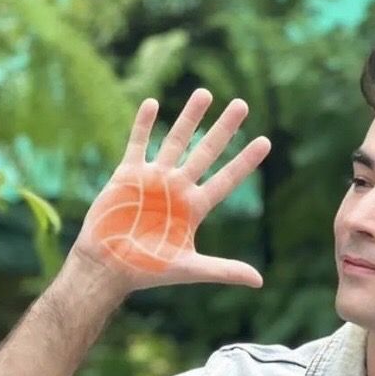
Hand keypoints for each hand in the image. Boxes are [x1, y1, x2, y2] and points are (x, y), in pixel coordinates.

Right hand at [69, 90, 270, 291]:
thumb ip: (224, 269)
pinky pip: (138, 143)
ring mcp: (154, 179)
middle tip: (242, 105)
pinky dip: (143, 124)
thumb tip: (259, 282)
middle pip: (207, 151)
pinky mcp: (127, 175)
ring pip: (176, 140)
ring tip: (206, 93)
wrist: (108, 266)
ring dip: (190, 117)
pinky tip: (152, 103)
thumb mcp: (191, 269)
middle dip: (225, 129)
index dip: (245, 161)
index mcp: (195, 208)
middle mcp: (178, 189)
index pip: (227, 179)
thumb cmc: (149, 270)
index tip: (265, 141)